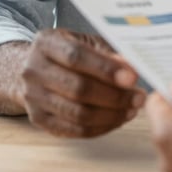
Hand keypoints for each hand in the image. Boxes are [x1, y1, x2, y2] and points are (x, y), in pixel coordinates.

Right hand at [19, 28, 145, 136]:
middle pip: (78, 88)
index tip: (133, 78)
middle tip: (138, 98)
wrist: (34, 68)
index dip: (106, 68)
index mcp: (47, 43)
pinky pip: (72, 130)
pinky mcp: (38, 119)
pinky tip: (117, 120)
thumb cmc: (69, 51)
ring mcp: (33, 97)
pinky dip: (99, 127)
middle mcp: (34, 70)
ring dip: (110, 115)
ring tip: (131, 110)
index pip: (77, 56)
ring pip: (76, 113)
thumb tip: (131, 67)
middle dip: (114, 96)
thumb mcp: (87, 41)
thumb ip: (108, 52)